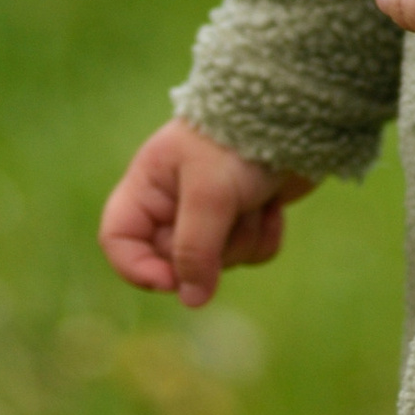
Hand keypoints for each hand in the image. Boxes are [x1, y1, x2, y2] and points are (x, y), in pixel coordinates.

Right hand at [99, 118, 311, 307]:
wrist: (296, 114)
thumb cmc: (239, 142)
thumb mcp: (209, 194)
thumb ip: (195, 249)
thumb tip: (190, 300)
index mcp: (150, 184)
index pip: (118, 239)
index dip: (137, 267)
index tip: (171, 280)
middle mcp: (175, 200)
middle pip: (176, 260)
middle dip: (211, 248)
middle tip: (230, 213)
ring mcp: (213, 210)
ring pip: (220, 262)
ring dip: (243, 237)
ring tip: (255, 199)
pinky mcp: (248, 215)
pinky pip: (251, 254)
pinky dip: (266, 235)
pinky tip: (274, 205)